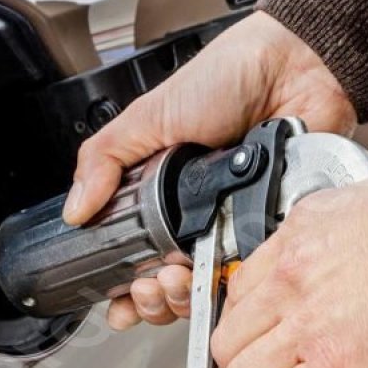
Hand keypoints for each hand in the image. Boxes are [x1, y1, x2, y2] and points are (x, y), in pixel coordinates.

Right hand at [63, 11, 356, 329]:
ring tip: (175, 277)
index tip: (116, 300)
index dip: (123, 286)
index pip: (136, 255)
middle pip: (170, 284)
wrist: (293, 67)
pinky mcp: (272, 228)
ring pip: (209, 287)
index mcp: (164, 194)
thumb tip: (75, 208)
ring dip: (185, 295)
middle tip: (147, 286)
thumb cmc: (227, 79)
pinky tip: (219, 276)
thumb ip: (105, 159)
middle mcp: (199, 216)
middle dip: (152, 298)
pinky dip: (236, 283)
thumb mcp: (148, 116)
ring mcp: (236, 224)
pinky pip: (253, 272)